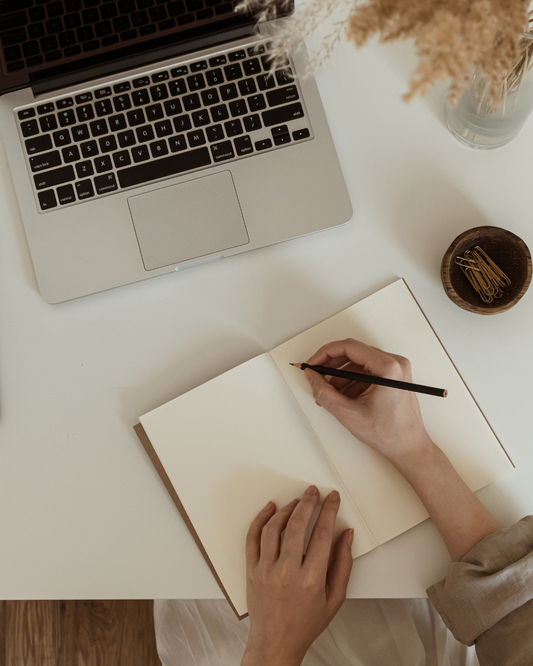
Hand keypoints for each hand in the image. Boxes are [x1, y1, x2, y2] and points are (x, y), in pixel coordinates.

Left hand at [241, 485, 352, 665]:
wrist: (276, 642)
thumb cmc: (305, 623)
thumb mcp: (335, 598)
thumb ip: (343, 564)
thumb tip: (346, 535)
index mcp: (311, 579)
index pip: (322, 534)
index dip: (329, 511)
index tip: (332, 499)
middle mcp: (287, 572)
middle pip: (297, 525)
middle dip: (308, 503)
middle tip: (313, 492)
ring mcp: (266, 569)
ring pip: (274, 528)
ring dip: (287, 509)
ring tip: (297, 501)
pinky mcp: (252, 570)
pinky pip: (253, 537)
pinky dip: (260, 519)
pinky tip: (270, 509)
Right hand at [304, 338, 433, 465]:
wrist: (408, 448)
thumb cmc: (390, 434)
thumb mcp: (348, 413)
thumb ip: (324, 392)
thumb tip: (312, 376)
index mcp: (388, 368)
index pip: (350, 347)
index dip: (326, 353)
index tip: (314, 362)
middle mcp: (395, 364)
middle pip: (354, 353)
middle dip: (332, 366)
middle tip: (317, 375)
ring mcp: (396, 370)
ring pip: (359, 363)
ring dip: (341, 376)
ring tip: (330, 394)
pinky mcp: (394, 378)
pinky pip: (367, 372)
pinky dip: (352, 382)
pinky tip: (344, 397)